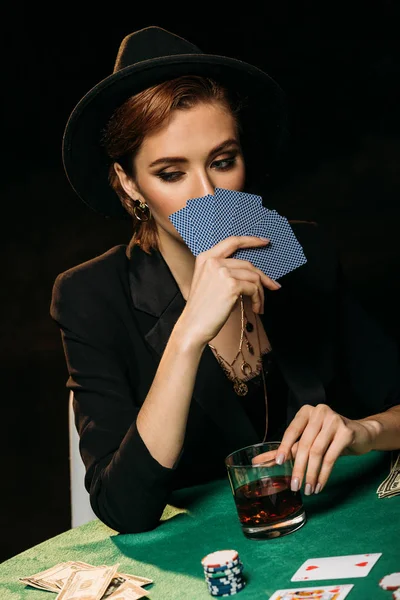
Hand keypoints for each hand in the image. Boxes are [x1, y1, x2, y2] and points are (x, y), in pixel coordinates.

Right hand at [177, 235, 280, 346]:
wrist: (193, 325)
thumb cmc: (202, 309)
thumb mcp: (208, 282)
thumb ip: (224, 271)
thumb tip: (252, 273)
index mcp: (206, 258)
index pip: (232, 241)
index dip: (251, 240)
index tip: (264, 241)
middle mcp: (213, 262)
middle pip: (248, 264)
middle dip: (263, 277)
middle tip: (273, 286)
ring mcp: (222, 272)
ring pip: (254, 277)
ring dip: (261, 292)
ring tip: (259, 305)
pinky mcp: (231, 285)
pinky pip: (254, 289)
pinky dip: (259, 300)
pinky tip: (256, 309)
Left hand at [252, 404, 376, 494]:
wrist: (360, 434)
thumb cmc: (329, 438)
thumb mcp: (309, 440)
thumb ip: (290, 449)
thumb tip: (261, 462)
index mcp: (306, 412)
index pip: (292, 430)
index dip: (284, 447)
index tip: (277, 463)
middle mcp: (319, 412)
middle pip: (304, 444)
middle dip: (298, 468)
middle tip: (294, 486)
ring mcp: (334, 420)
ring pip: (317, 452)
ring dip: (311, 474)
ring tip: (308, 490)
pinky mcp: (346, 432)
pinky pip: (331, 457)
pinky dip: (324, 474)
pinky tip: (320, 485)